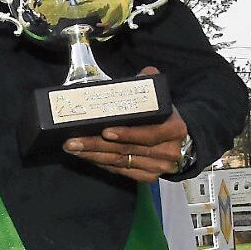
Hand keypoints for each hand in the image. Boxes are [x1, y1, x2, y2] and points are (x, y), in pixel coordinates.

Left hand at [63, 68, 188, 182]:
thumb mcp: (160, 99)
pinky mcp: (148, 176)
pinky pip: (120, 171)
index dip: (126, 134)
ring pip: (120, 162)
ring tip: (73, 148)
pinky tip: (86, 156)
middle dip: (96, 145)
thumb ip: (151, 84)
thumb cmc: (162, 117)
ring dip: (93, 156)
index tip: (104, 131)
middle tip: (73, 141)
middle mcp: (169, 152)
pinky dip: (101, 164)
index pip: (148, 134)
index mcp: (174, 129)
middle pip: (127, 149)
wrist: (178, 141)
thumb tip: (146, 72)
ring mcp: (159, 167)